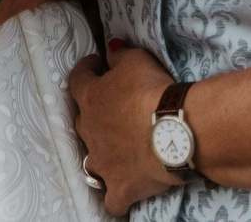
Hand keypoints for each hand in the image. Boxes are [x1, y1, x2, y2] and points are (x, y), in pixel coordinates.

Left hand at [68, 47, 178, 217]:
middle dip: (93, 114)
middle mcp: (90, 131)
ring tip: (116, 151)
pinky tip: (121, 192)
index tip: (95, 64)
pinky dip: (116, 195)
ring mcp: (102, 163)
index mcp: (91, 98)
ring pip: (91, 162)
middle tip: (112, 108)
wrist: (173, 132)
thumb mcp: (137, 60)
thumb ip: (119, 55)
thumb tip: (110, 50)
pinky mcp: (120, 187)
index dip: (85, 70)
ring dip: (101, 155)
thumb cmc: (153, 91)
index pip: (77, 79)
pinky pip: (111, 199)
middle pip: (82, 121)